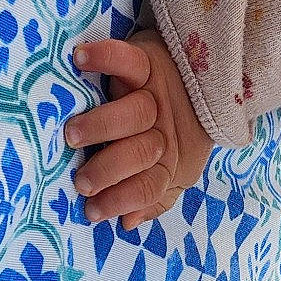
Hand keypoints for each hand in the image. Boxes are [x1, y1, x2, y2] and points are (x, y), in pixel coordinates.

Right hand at [65, 32, 215, 228]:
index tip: (91, 211)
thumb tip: (127, 223)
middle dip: (110, 170)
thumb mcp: (178, 172)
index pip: (147, 187)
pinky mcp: (148, 62)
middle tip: (81, 180)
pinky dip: (104, 57)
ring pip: (134, 113)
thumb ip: (154, 198)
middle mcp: (162, 130)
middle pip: (140, 153)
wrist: (208, 78)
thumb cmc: (182, 131)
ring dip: (102, 126)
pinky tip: (79, 59)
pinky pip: (128, 60)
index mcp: (168, 161)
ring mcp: (155, 95)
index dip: (121, 201)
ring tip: (73, 135)